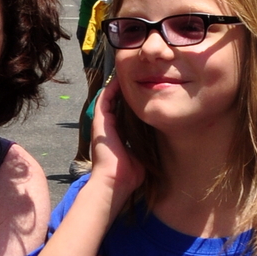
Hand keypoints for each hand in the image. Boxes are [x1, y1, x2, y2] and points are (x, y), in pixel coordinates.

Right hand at [88, 78, 145, 209]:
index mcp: (116, 135)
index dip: (131, 103)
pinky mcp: (99, 122)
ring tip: (127, 74)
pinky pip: (104, 100)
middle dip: (124, 91)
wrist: (114, 182)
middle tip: (136, 77)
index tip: (142, 92)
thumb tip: (157, 144)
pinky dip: (111, 89)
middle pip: (115, 103)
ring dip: (117, 86)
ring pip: (108, 98)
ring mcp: (102, 124)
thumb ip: (144, 146)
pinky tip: (120, 79)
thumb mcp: (140, 156)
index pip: (123, 114)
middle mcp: (107, 128)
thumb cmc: (128, 175)